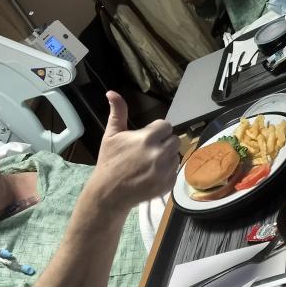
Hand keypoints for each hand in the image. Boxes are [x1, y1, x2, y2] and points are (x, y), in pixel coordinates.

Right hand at [90, 91, 179, 212]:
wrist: (109, 194)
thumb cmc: (110, 162)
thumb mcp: (111, 135)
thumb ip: (117, 112)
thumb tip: (111, 92)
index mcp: (147, 138)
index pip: (166, 125)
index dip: (156, 131)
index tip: (146, 138)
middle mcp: (160, 153)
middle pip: (174, 139)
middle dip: (163, 142)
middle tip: (148, 150)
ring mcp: (165, 170)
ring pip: (176, 155)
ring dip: (166, 156)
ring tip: (150, 163)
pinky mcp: (168, 184)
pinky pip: (175, 171)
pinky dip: (167, 172)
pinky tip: (152, 174)